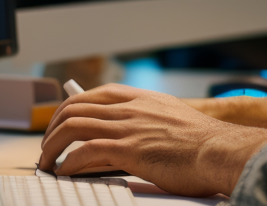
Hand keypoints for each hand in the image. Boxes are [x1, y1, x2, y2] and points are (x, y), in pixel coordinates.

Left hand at [39, 83, 266, 196]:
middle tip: (47, 146)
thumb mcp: (171, 120)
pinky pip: (86, 151)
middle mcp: (132, 108)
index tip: (61, 123)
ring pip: (74, 126)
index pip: (94, 94)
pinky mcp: (129, 149)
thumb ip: (145, 123)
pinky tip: (65, 171)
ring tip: (47, 161)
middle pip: (77, 108)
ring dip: (52, 145)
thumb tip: (122, 138)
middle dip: (54, 128)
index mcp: (142, 99)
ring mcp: (129, 127)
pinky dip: (68, 162)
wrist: (219, 151)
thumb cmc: (201, 143)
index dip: (70, 108)